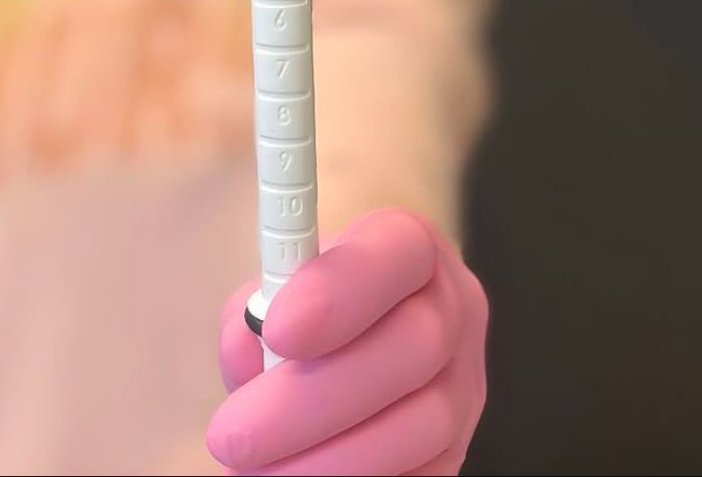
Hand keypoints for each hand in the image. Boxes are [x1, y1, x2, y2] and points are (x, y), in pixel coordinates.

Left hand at [207, 208, 487, 475]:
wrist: (351, 348)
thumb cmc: (306, 308)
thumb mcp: (275, 291)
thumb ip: (256, 310)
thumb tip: (248, 352)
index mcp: (408, 248)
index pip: (399, 250)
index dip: (340, 290)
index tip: (275, 330)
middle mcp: (452, 309)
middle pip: (412, 347)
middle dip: (312, 399)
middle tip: (235, 433)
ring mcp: (466, 384)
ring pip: (421, 426)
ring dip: (328, 460)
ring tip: (254, 472)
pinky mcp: (461, 449)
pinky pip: (424, 475)